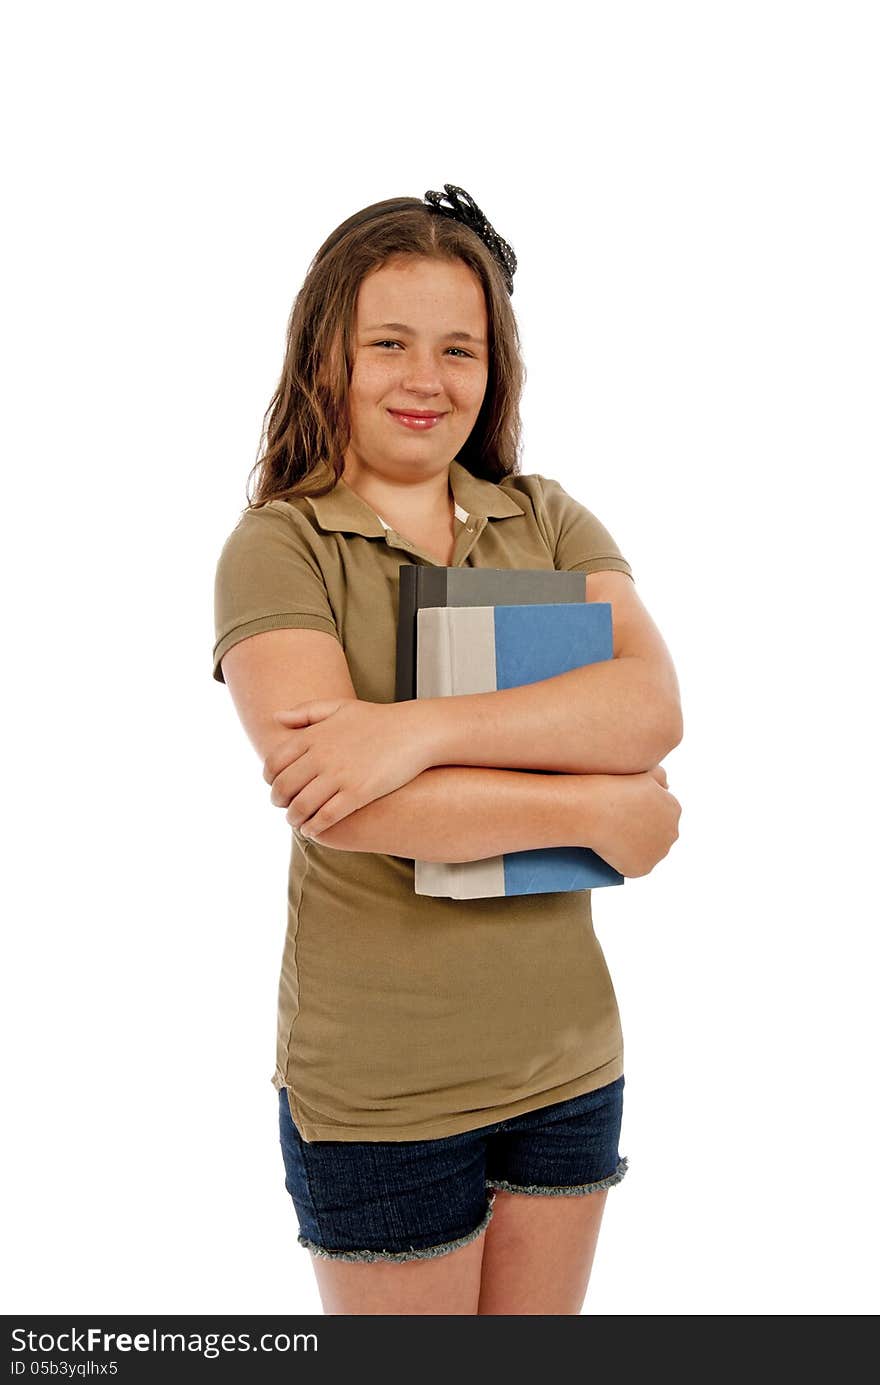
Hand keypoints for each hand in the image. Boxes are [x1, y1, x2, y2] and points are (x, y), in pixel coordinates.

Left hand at [262, 697, 431, 838]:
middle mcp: (321, 756)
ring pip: (301, 806)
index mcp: (313, 736)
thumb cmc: (377, 719)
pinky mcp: (357, 793)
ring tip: (296, 822)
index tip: (276, 786)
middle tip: (283, 807)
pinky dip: (313, 827)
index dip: (270, 779)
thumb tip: (276, 716)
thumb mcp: (338, 707)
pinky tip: (312, 829)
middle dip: (278, 802)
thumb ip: (305, 712)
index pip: (274, 763)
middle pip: (283, 787)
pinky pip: (325, 817)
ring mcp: (339, 776)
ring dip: (293, 818)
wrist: (414, 731)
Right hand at [583, 763, 681, 878]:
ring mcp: (657, 853)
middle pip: (657, 834)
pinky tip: (609, 853)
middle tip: (616, 826)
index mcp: (673, 808)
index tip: (624, 811)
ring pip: (646, 852)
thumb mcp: (643, 768)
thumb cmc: (612, 786)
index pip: (661, 813)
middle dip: (641, 832)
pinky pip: (632, 867)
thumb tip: (667, 787)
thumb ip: (659, 775)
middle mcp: (671, 833)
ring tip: (611, 840)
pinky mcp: (641, 868)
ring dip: (633, 849)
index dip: (641, 812)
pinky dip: (622, 863)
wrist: (592, 810)